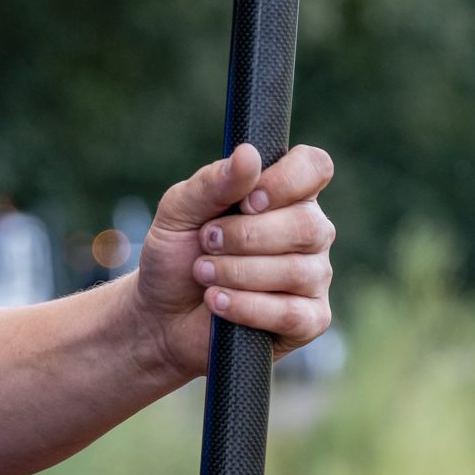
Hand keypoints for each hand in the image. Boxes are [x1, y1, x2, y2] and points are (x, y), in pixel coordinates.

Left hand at [131, 142, 336, 382]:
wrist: (160, 314)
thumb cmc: (176, 254)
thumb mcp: (178, 211)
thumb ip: (212, 183)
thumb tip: (248, 154)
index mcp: (285, 195)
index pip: (314, 168)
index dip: (285, 181)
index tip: (246, 201)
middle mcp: (309, 232)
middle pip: (307, 224)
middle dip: (245, 236)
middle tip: (207, 241)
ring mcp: (313, 277)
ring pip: (296, 270)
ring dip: (237, 272)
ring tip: (202, 273)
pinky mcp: (308, 320)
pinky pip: (291, 313)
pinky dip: (246, 307)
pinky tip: (217, 301)